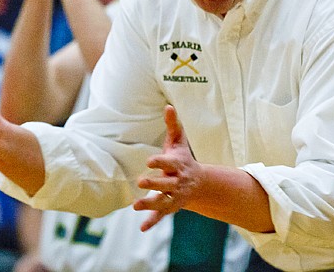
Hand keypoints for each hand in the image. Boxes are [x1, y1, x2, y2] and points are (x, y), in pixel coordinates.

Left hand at [134, 105, 202, 230]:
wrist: (198, 183)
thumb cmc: (183, 158)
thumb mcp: (178, 142)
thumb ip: (172, 125)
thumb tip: (168, 106)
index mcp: (178, 164)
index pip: (169, 162)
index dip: (160, 161)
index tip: (149, 161)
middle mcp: (177, 181)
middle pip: (167, 183)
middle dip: (155, 182)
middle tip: (141, 181)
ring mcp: (174, 195)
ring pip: (163, 200)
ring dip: (150, 203)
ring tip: (136, 205)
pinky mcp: (170, 206)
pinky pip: (161, 215)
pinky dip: (152, 221)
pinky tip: (142, 228)